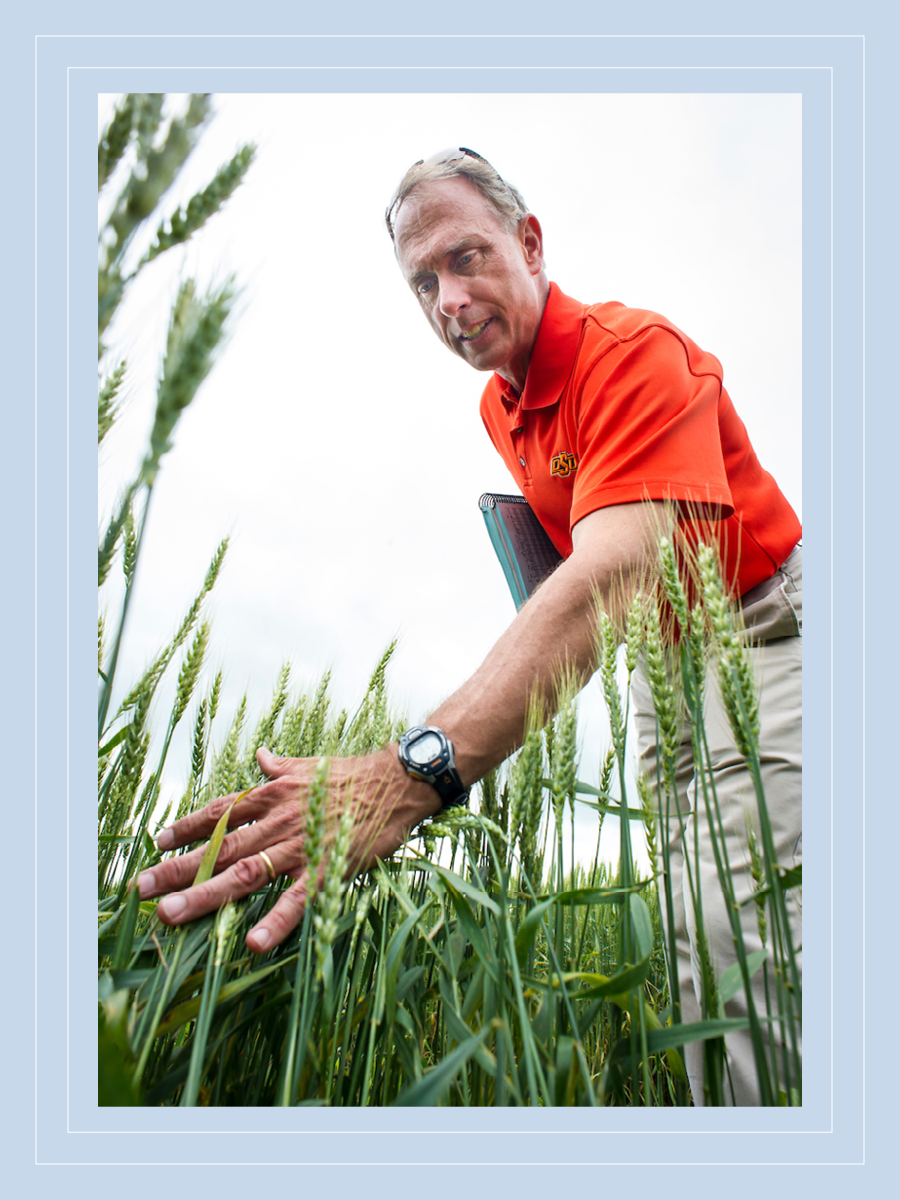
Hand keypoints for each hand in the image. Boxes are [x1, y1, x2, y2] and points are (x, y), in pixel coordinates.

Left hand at [135, 746, 439, 953]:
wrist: (396, 781)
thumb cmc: (351, 775)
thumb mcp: (308, 766)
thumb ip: (278, 767)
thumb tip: (259, 755)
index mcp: (271, 796)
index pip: (219, 813)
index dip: (186, 829)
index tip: (156, 843)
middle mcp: (277, 821)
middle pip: (219, 848)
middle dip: (177, 869)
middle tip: (141, 888)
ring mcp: (299, 847)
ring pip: (244, 874)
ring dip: (204, 896)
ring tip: (171, 915)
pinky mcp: (327, 869)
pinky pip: (297, 900)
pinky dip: (275, 922)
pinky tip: (251, 944)